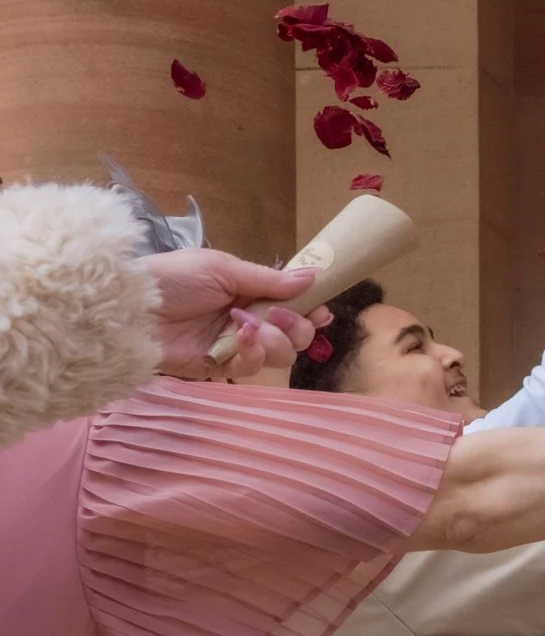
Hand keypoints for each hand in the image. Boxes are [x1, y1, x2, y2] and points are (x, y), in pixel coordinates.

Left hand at [142, 252, 324, 378]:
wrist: (131, 307)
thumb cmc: (173, 278)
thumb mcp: (222, 268)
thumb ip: (268, 278)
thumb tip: (313, 277)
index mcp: (251, 293)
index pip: (294, 306)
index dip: (312, 310)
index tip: (321, 311)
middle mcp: (250, 320)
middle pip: (297, 335)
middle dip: (296, 326)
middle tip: (278, 315)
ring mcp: (237, 346)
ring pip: (282, 354)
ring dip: (273, 339)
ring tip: (246, 326)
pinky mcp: (221, 367)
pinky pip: (253, 367)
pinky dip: (252, 353)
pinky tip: (237, 338)